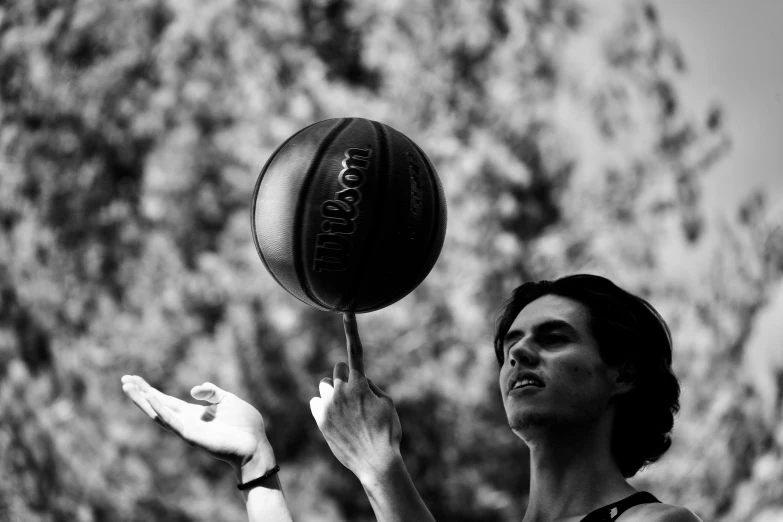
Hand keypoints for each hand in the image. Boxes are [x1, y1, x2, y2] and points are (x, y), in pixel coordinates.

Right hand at [120, 375, 275, 474]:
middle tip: (123, 380)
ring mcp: (187, 430)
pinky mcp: (192, 436)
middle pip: (157, 406)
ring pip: (158, 414)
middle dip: (140, 394)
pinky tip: (150, 398)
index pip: (166, 400)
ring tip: (128, 388)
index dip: (150, 390)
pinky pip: (173, 422)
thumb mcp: (228, 400)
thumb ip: (211, 393)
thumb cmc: (244, 425)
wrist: (255, 445)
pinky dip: (161, 410)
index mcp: (194, 414)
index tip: (135, 379)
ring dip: (143, 401)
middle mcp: (186, 422)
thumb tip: (193, 390)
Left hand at [309, 312, 402, 482]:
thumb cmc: (387, 432)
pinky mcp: (320, 419)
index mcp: (361, 384)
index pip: (355, 350)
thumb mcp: (388, 404)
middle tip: (355, 396)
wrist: (375, 462)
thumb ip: (371, 386)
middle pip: (337, 369)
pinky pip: (317, 402)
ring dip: (334, 393)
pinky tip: (336, 421)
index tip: (346, 310)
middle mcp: (342, 391)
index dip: (351, 329)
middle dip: (345, 377)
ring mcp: (329, 406)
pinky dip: (325, 408)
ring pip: (326, 386)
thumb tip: (360, 380)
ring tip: (347, 413)